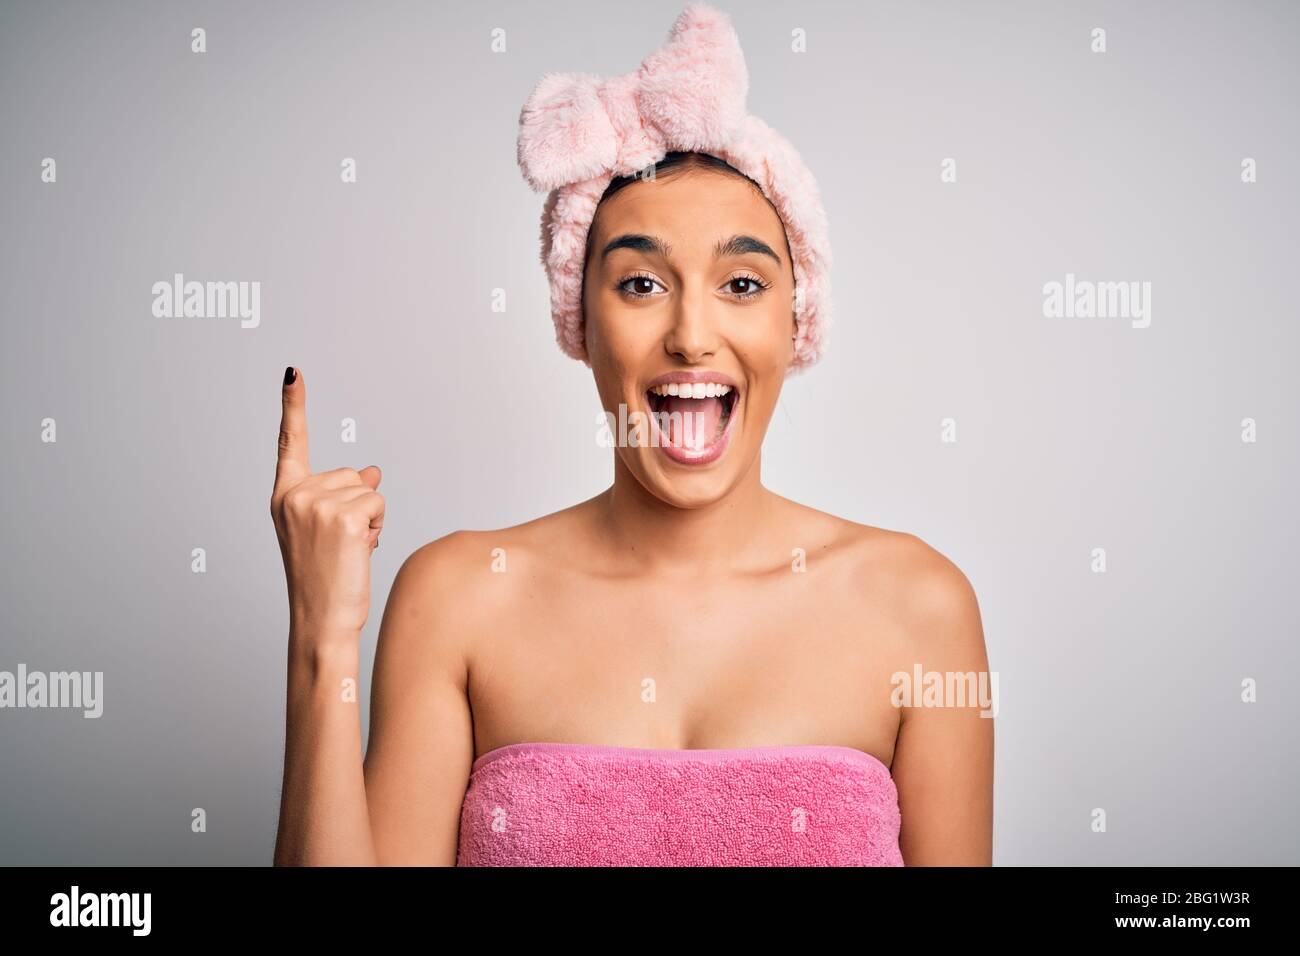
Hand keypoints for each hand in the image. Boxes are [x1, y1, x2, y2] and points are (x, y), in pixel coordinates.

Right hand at [270, 367, 384, 638]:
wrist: (321, 619)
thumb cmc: (325, 579)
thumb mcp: (329, 529)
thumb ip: (342, 496)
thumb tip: (372, 470)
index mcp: (283, 495)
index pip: (290, 442)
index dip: (293, 405)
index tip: (292, 372)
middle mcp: (294, 494)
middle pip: (351, 474)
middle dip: (357, 506)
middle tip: (340, 545)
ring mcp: (316, 503)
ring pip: (368, 490)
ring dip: (370, 520)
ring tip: (347, 551)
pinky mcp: (343, 516)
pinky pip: (378, 504)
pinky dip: (378, 527)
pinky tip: (359, 552)